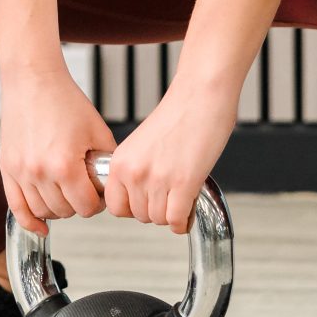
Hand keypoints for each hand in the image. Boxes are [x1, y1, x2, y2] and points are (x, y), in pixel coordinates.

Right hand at [0, 65, 118, 239]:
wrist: (34, 80)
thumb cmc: (64, 100)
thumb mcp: (98, 130)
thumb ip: (108, 162)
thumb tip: (112, 185)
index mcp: (65, 165)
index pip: (86, 207)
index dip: (97, 203)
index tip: (98, 193)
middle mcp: (40, 172)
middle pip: (66, 212)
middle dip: (79, 203)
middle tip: (83, 188)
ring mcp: (20, 172)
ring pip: (43, 212)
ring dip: (58, 208)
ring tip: (66, 192)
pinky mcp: (7, 168)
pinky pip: (16, 207)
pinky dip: (30, 221)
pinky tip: (41, 226)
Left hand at [101, 80, 236, 235]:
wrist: (201, 95)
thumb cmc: (178, 115)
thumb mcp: (141, 144)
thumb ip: (135, 170)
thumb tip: (139, 198)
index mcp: (120, 161)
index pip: (115, 206)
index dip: (133, 208)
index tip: (146, 202)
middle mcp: (133, 172)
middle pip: (140, 216)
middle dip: (157, 210)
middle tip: (170, 196)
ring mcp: (157, 179)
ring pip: (159, 220)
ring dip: (172, 213)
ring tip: (181, 195)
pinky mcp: (183, 183)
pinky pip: (176, 220)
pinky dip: (183, 221)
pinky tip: (188, 209)